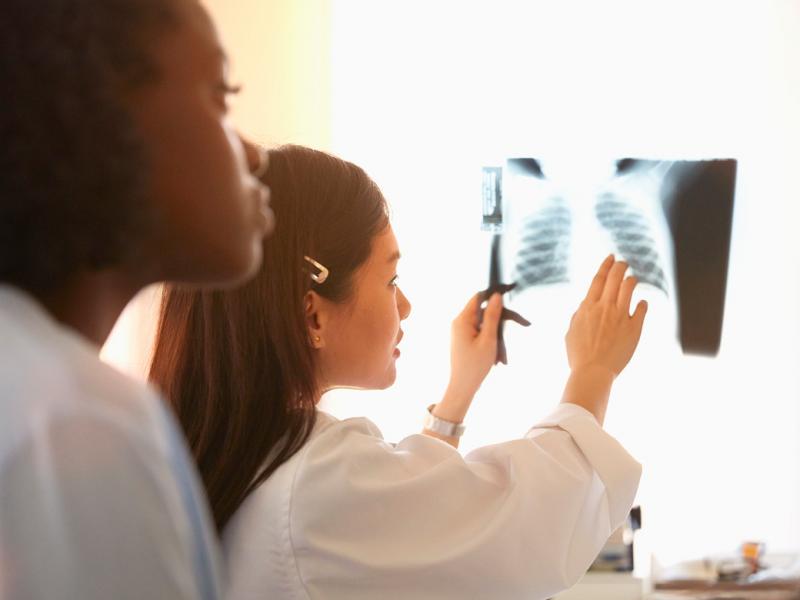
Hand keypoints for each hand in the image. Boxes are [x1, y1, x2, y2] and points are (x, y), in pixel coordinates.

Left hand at [448, 292, 503, 401]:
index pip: (479, 297)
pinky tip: (497, 357)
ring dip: (497, 335)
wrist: (463, 387)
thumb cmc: (475, 365)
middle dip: (500, 321)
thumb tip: (496, 296)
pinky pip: (481, 333)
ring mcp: (461, 331)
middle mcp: (459, 322)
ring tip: (502, 355)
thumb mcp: (488, 339)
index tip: (510, 291)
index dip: (494, 293)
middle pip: (484, 311)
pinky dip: (491, 341)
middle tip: (525, 324)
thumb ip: (492, 316)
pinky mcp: (464, 338)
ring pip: (485, 324)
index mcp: (462, 320)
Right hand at [566, 255, 647, 377]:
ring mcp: (621, 316)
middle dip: (620, 266)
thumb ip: (578, 315)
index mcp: (588, 307)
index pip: (599, 279)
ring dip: (631, 280)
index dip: (606, 265)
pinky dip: (642, 304)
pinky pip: (641, 309)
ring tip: (632, 279)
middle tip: (623, 263)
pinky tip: (641, 303)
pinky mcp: (634, 328)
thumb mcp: (571, 331)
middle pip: (615, 278)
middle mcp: (605, 307)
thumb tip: (585, 305)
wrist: (593, 371)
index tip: (611, 257)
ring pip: (629, 288)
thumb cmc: (578, 355)